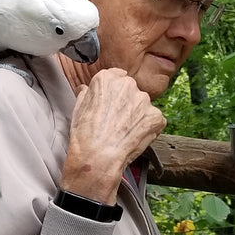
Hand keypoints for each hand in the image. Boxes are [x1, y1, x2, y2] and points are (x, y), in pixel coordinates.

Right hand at [62, 68, 165, 203]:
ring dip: (138, 116)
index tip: (112, 103)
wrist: (98, 157)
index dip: (114, 92)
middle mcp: (128, 85)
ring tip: (125, 133)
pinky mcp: (156, 116)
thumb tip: (85, 89)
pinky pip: (154, 120)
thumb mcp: (77, 108)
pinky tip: (134, 138)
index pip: (117, 77)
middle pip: (131, 91)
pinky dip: (148, 129)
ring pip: (143, 106)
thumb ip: (86, 94)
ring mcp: (144, 100)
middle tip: (117, 122)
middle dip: (127, 103)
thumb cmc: (85, 135)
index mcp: (107, 78)